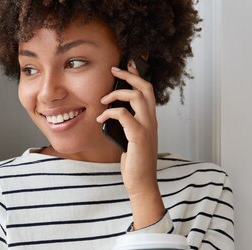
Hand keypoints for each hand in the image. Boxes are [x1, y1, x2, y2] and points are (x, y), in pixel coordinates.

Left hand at [96, 61, 163, 228]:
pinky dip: (110, 113)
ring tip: (102, 100)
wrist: (141, 183)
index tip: (127, 65)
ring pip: (137, 97)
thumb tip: (112, 116)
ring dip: (117, 94)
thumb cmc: (134, 163)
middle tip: (114, 70)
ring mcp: (147, 128)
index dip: (138, 76)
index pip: (148, 91)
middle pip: (145, 88)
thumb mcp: (129, 140)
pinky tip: (100, 120)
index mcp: (149, 120)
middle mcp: (151, 121)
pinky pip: (124, 115)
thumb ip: (126, 127)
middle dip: (129, 75)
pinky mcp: (138, 137)